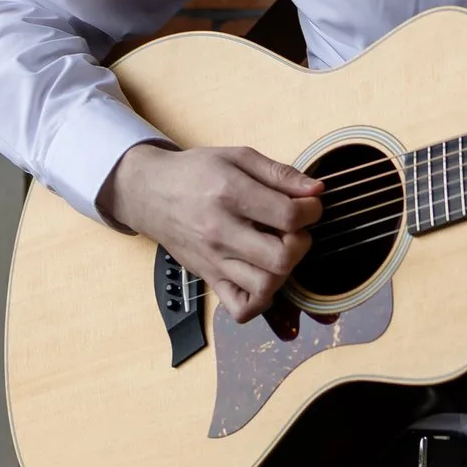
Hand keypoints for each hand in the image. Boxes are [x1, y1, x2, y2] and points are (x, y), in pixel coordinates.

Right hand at [100, 143, 322, 323]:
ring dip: (284, 271)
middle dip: (301, 242)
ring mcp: (214, 261)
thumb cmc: (196, 173)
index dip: (312, 211)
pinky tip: (264, 276)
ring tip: (278, 250)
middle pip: (282, 257)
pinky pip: (240, 309)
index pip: (289, 216)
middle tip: (294, 229)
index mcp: (230, 195)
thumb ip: (280, 173)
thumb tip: (317, 190)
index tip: (308, 205)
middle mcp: (221, 233)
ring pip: (265, 287)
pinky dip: (261, 301)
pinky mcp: (209, 279)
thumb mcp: (238, 157)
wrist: (150, 193)